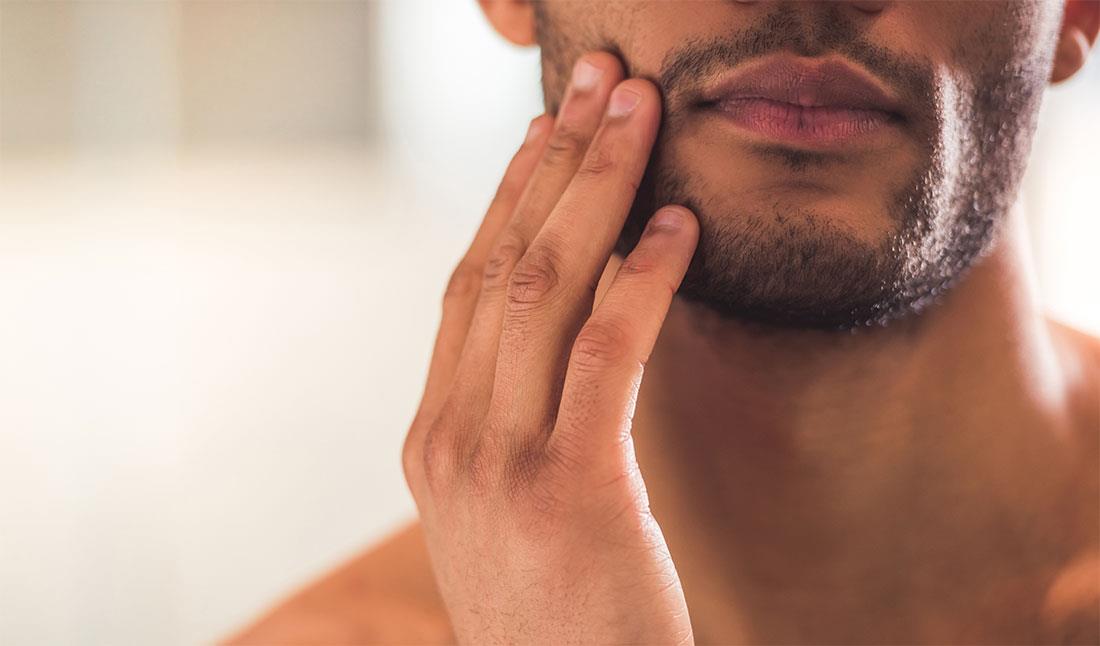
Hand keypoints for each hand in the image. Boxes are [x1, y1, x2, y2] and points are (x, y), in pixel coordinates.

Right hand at [402, 52, 698, 644]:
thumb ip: (512, 425)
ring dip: (596, 190)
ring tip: (637, 113)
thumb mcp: (509, 514)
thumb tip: (558, 334)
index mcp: (432, 441)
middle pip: (500, 266)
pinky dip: (642, 278)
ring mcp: (500, 465)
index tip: (545, 132)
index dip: (507, 199)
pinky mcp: (571, 489)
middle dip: (552, 163)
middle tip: (596, 82)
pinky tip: (677, 224)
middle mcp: (450, 441)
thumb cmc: (557, 617)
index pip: (466, 288)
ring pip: (542, 290)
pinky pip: (606, 353)